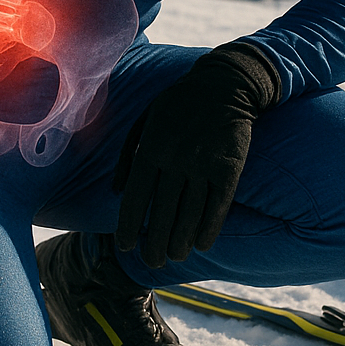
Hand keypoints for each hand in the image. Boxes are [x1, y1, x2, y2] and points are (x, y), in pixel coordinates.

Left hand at [113, 44, 279, 267]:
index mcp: (151, 147)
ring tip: (173, 256)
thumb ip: (127, 154)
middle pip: (162, 211)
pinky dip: (210, 227)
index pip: (136, 196)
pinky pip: (218, 204)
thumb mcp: (144, 118)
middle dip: (155, 242)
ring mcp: (204, 164)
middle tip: (151, 261)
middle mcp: (176, 159)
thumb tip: (114, 192)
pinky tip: (202, 243)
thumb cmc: (178, 102)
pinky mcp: (230, 167)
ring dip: (180, 240)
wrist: (225, 84)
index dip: (129, 225)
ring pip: (190, 212)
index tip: (124, 246)